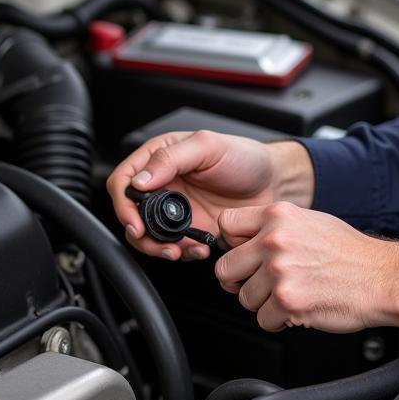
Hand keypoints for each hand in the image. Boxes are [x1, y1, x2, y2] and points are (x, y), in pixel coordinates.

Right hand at [106, 131, 313, 260]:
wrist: (275, 182)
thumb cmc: (245, 157)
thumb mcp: (207, 147)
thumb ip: (170, 159)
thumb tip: (140, 180)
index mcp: (160, 159)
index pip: (124, 181)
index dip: (123, 204)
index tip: (135, 222)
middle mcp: (164, 184)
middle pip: (131, 214)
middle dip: (141, 234)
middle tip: (161, 244)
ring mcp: (177, 209)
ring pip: (150, 235)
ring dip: (160, 248)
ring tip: (181, 250)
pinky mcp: (192, 229)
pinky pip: (175, 246)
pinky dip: (183, 253)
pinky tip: (199, 248)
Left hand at [215, 201, 398, 332]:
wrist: (382, 278)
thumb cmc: (350, 253)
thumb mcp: (309, 222)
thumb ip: (273, 228)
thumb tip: (243, 243)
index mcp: (278, 216)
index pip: (226, 224)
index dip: (232, 244)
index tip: (243, 254)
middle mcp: (275, 240)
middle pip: (226, 268)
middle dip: (241, 281)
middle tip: (261, 284)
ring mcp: (280, 271)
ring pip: (244, 299)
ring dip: (264, 304)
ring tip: (290, 295)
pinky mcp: (288, 301)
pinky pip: (263, 320)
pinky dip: (279, 321)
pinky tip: (299, 308)